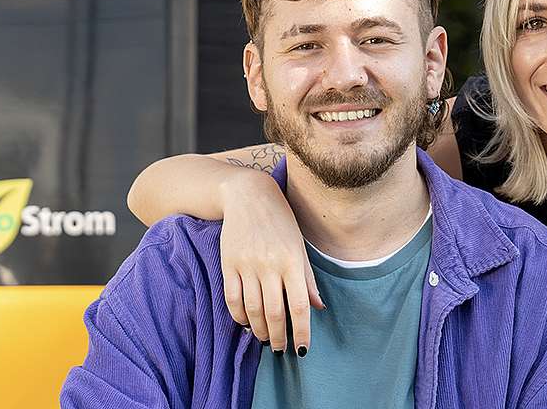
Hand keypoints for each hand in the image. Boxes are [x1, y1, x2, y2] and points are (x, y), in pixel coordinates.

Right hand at [217, 170, 322, 354]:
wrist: (249, 196)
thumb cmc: (281, 222)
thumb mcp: (299, 247)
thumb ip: (307, 279)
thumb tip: (318, 307)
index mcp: (292, 261)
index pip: (298, 306)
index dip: (301, 331)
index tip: (302, 349)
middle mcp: (269, 265)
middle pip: (274, 312)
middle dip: (279, 336)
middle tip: (282, 349)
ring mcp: (246, 265)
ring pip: (252, 309)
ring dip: (259, 330)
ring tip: (266, 340)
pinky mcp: (228, 264)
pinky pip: (232, 298)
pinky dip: (238, 316)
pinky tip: (246, 324)